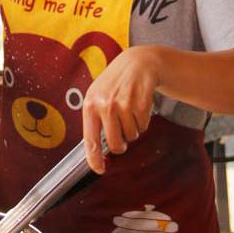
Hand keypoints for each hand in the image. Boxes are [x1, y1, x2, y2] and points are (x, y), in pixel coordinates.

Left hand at [82, 45, 161, 173]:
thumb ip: (95, 120)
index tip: (99, 169)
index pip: (90, 139)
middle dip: (120, 144)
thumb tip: (95, 150)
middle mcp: (105, 105)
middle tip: (122, 136)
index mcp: (90, 105)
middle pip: (115, 143)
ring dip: (132, 128)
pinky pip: (143, 126)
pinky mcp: (141, 103)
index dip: (94, 158)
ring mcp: (123, 104)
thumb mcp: (97, 96)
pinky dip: (143, 121)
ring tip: (129, 111)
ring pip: (131, 135)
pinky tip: (138, 106)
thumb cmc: (114, 84)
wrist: (137, 63)